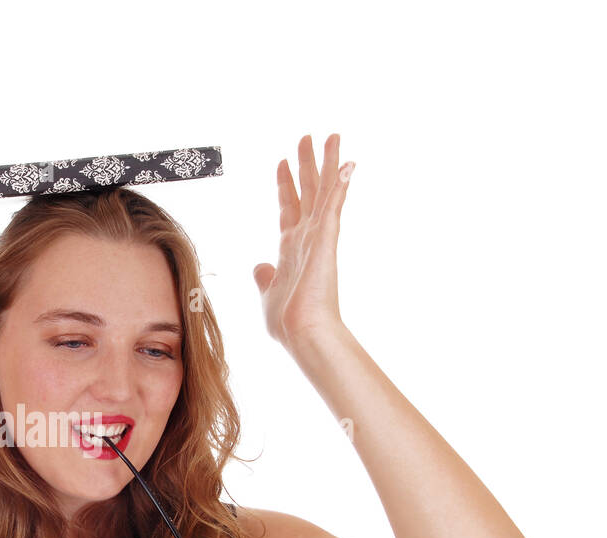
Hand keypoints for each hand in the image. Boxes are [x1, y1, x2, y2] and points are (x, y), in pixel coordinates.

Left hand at [253, 133, 353, 353]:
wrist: (302, 332)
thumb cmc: (288, 321)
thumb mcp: (268, 293)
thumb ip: (264, 276)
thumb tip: (259, 266)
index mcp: (291, 248)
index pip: (289, 207)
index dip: (285, 185)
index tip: (282, 162)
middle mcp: (306, 237)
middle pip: (308, 191)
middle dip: (306, 164)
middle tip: (307, 137)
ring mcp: (318, 236)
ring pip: (324, 190)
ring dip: (327, 162)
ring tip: (331, 135)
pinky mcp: (327, 238)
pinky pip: (334, 204)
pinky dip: (340, 183)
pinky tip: (347, 162)